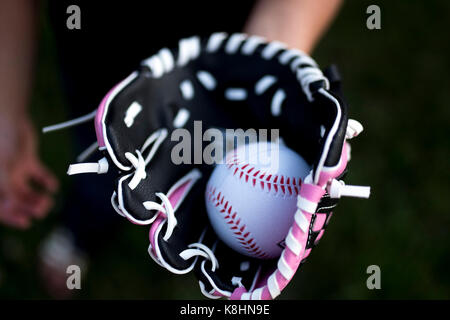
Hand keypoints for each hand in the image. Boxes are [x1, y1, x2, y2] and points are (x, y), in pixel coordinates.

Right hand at [0, 114, 57, 228]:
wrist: (10, 117)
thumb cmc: (1, 142)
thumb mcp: (2, 167)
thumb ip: (7, 187)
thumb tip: (13, 203)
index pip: (0, 207)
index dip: (11, 217)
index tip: (27, 222)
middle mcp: (2, 179)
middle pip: (15, 201)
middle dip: (28, 207)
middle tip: (43, 210)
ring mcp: (14, 171)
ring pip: (26, 190)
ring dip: (37, 197)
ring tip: (48, 201)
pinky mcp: (27, 161)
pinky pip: (38, 175)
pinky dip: (46, 181)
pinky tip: (53, 187)